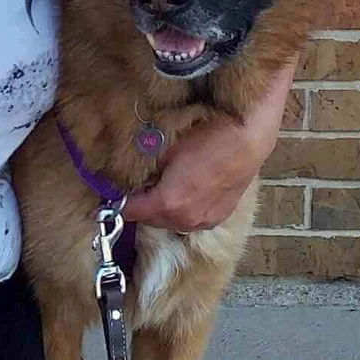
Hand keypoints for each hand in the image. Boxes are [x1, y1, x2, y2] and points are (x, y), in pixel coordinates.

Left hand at [122, 56, 297, 231]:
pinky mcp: (218, 217)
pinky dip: (181, 209)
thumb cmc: (205, 137)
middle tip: (138, 183)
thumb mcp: (165, 148)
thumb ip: (144, 167)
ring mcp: (204, 222)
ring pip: (170, 221)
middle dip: (141, 203)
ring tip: (160, 184)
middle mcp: (185, 220)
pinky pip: (190, 219)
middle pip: (150, 218)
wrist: (247, 139)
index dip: (119, 200)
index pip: (131, 211)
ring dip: (161, 208)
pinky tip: (183, 189)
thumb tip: (129, 175)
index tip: (111, 190)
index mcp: (168, 204)